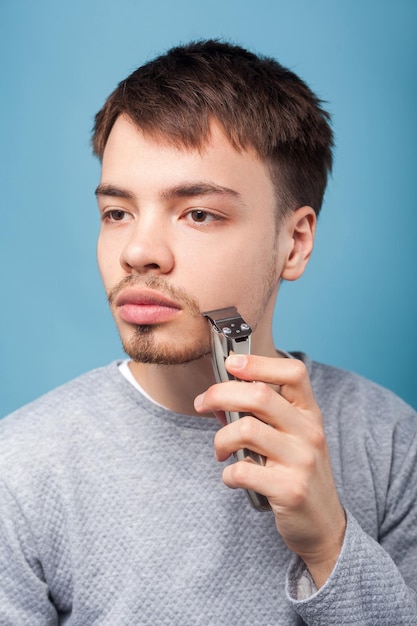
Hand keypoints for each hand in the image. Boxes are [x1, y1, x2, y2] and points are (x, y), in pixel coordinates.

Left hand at [194, 353, 345, 587]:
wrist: (323, 525)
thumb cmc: (297, 472)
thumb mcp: (290, 438)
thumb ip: (261, 416)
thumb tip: (217, 397)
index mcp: (310, 414)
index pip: (293, 372)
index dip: (258, 362)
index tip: (231, 363)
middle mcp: (309, 432)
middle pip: (259, 396)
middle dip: (219, 394)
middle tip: (201, 404)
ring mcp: (302, 461)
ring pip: (246, 430)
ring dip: (220, 439)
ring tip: (220, 451)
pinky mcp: (290, 489)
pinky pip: (243, 471)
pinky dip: (227, 474)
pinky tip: (232, 478)